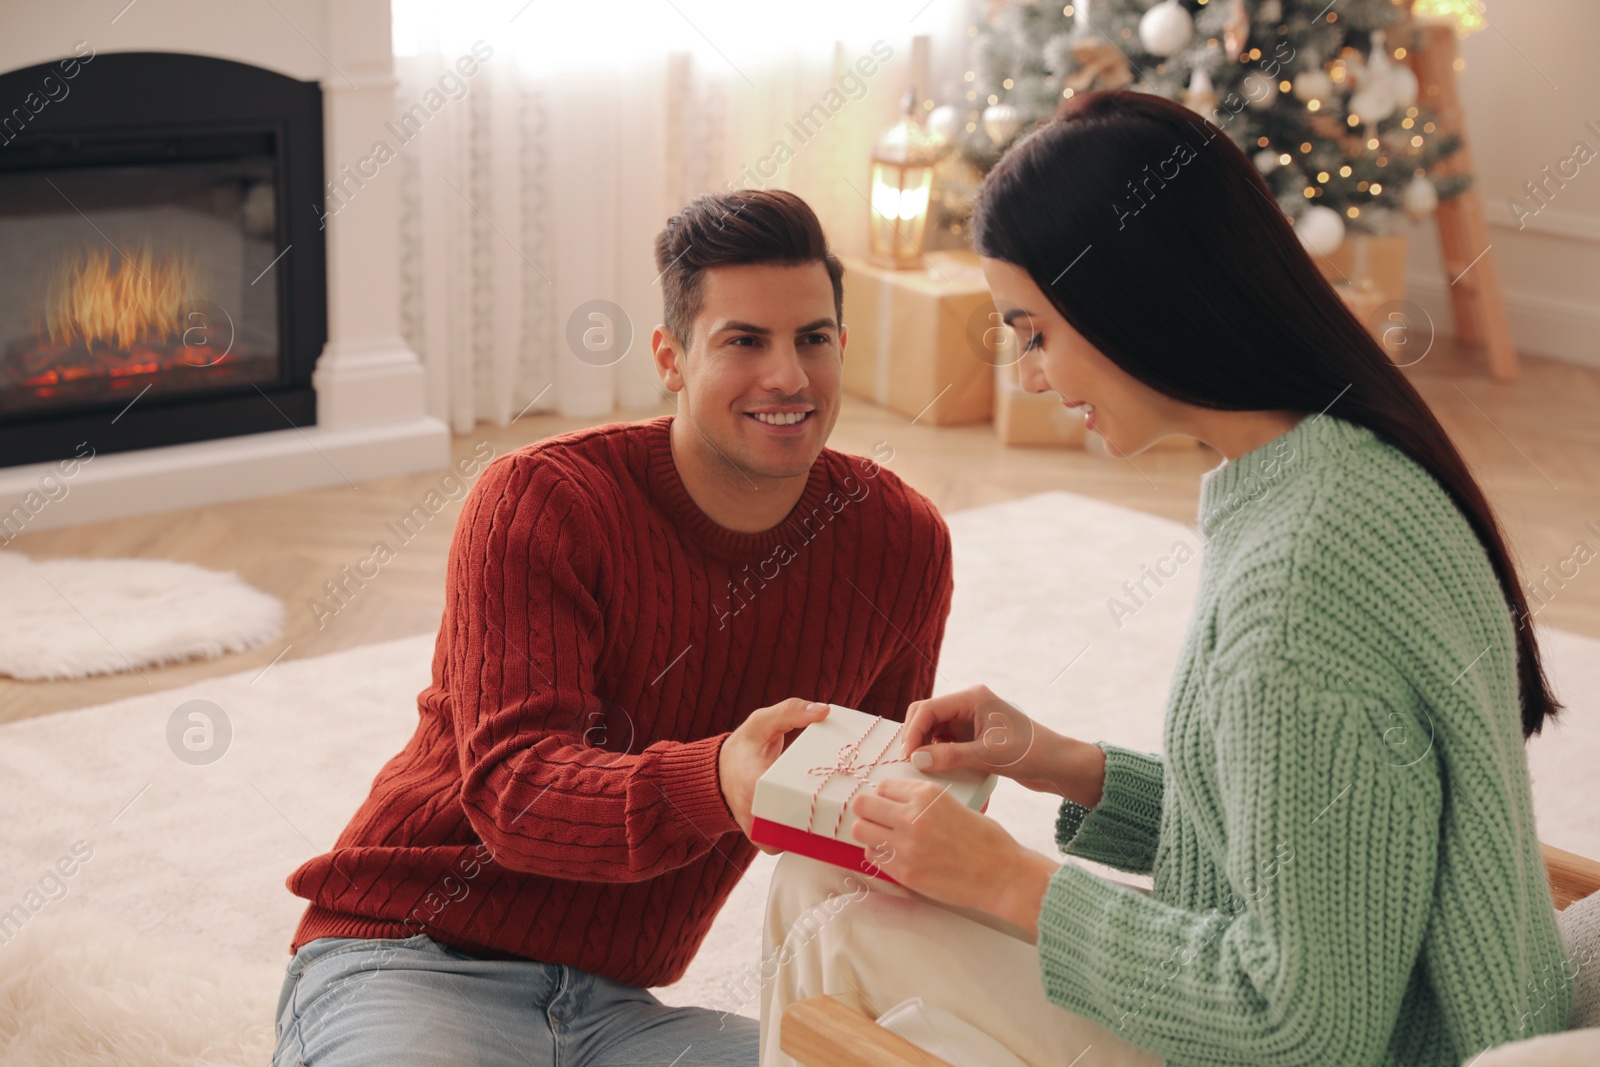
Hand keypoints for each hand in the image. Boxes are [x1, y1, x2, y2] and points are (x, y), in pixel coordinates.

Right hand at [719, 698, 829, 853]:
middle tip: (848, 800)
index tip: (840, 784)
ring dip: (819, 832)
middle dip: (825, 816)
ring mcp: (758, 830)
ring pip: (795, 842)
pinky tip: (827, 824)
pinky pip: (789, 846)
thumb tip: (825, 710)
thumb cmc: (745, 746)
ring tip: (842, 813)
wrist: (720, 774)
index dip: (817, 794)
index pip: (786, 795)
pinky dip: (806, 840)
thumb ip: (790, 712)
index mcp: (752, 781)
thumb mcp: (762, 722)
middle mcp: (753, 812)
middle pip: (797, 824)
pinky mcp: (763, 840)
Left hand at [847, 778, 1057, 935]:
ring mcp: (906, 847)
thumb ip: (921, 800)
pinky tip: (896, 854)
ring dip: (870, 832)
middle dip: (867, 810)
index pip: (883, 786)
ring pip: (861, 830)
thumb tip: (892, 800)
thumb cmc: (985, 839)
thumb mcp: (953, 803)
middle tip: (878, 818)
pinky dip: (880, 853)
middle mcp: (912, 818)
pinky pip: (873, 856)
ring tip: (884, 836)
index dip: (886, 795)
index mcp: (927, 795)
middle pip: (862, 805)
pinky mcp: (905, 873)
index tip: (891, 803)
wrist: (1002, 875)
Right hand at [901, 684, 1104, 806]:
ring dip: (924, 745)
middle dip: (914, 736)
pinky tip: (936, 767)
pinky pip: (945, 740)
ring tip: (921, 767)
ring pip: (933, 728)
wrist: (1058, 765)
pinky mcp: (974, 737)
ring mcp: (971, 720)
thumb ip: (950, 756)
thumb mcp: (988, 756)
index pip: (928, 708)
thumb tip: (916, 759)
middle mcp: (969, 705)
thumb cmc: (1030, 753)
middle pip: (926, 714)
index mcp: (973, 698)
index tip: (907, 756)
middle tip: (910, 762)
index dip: (913, 732)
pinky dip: (936, 752)